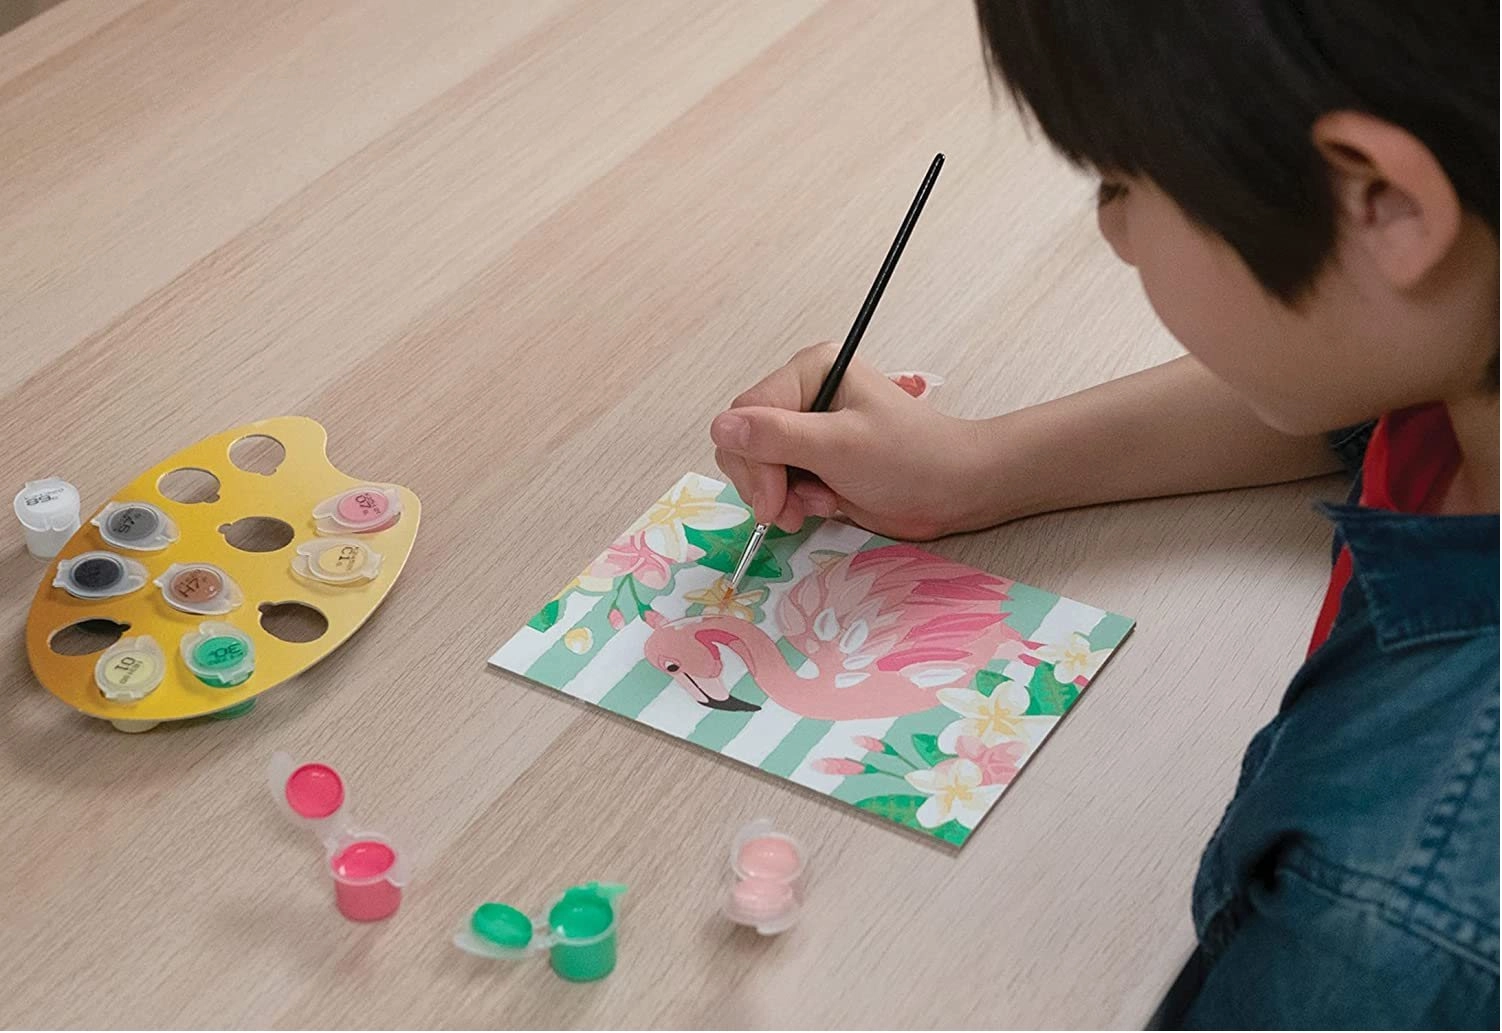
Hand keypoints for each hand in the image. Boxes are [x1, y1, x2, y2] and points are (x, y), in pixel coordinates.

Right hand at [709, 343, 987, 538]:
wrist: (956, 490)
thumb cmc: (909, 458)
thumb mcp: (839, 446)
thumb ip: (777, 436)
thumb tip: (719, 427)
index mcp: (811, 370)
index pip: (747, 413)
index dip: (752, 460)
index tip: (772, 501)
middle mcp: (804, 393)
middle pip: (744, 439)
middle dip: (763, 481)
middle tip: (789, 511)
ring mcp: (808, 429)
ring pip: (756, 465)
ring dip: (778, 496)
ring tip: (814, 506)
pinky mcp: (815, 460)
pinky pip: (778, 483)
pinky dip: (793, 502)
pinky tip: (823, 505)